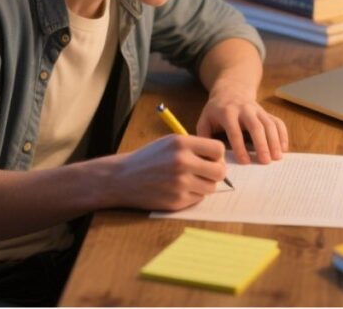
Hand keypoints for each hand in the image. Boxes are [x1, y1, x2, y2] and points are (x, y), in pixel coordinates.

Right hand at [103, 134, 226, 211]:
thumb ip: (194, 148)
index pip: (218, 149)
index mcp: (181, 143)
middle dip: (216, 173)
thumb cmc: (149, 158)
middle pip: (220, 171)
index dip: (217, 156)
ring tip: (189, 180)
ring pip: (211, 187)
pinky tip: (178, 189)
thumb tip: (220, 160)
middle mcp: (182, 162)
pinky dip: (193, 195)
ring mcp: (180, 183)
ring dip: (204, 185)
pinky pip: (198, 199)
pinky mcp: (177, 200)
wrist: (122, 178)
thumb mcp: (169, 143)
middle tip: (206, 173)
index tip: (210, 159)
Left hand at [196, 85, 288, 164]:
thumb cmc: (216, 110)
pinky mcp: (266, 112)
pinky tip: (283, 148)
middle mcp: (245, 109)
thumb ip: (204, 137)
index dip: (240, 147)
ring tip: (277, 157)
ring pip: (269, 124)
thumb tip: (209, 156)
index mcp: (227, 112)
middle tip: (265, 161)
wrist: (231, 90)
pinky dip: (282, 135)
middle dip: (261, 144)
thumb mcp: (204, 120)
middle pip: (256, 126)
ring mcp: (258, 110)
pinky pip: (277, 122)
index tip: (245, 162)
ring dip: (274, 141)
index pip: (234, 131)